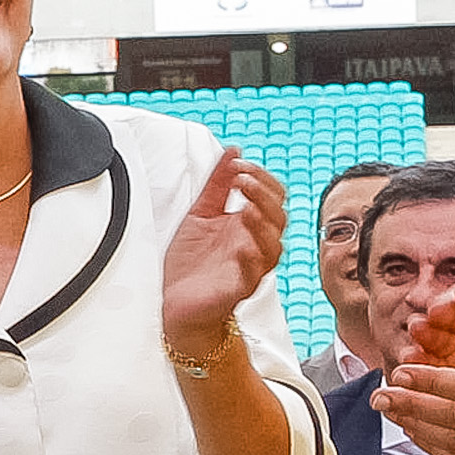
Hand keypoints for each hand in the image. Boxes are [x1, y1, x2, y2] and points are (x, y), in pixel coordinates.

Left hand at [162, 147, 285, 346]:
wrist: (176, 304)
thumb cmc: (191, 264)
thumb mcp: (200, 214)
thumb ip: (217, 183)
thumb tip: (233, 151)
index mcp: (248, 225)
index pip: (272, 195)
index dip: (261, 177)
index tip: (237, 165)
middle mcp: (254, 245)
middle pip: (278, 217)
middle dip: (263, 194)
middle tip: (242, 179)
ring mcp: (249, 267)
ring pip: (273, 246)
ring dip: (262, 224)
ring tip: (247, 208)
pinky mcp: (238, 289)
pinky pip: (252, 275)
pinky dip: (250, 260)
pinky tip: (242, 247)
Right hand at [406, 212, 454, 373]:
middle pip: (448, 306)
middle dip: (440, 309)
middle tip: (435, 315)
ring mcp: (453, 339)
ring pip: (432, 331)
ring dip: (422, 330)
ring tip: (417, 333)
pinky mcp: (444, 366)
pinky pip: (427, 361)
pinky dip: (417, 361)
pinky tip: (412, 361)